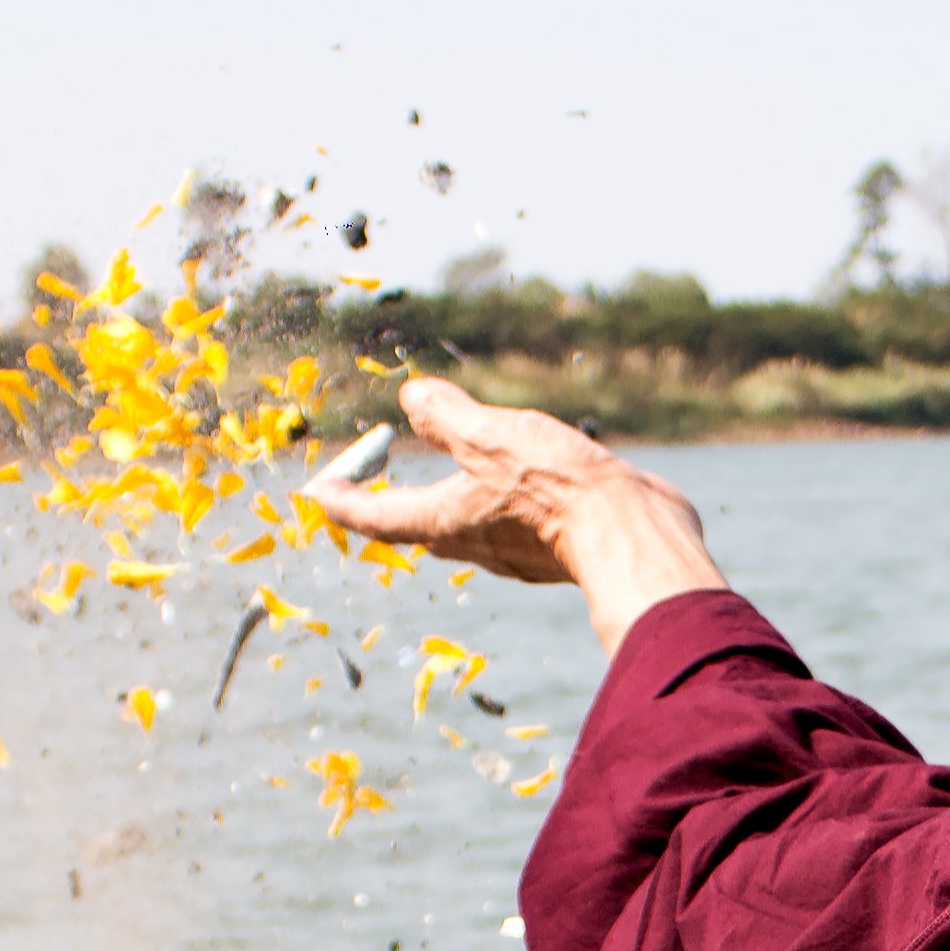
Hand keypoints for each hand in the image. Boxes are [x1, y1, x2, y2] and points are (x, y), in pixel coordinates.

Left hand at [310, 377, 730, 655]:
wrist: (633, 532)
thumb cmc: (556, 487)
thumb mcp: (490, 436)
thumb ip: (447, 416)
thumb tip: (412, 399)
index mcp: (445, 520)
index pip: (376, 515)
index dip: (342, 501)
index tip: (316, 492)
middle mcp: (474, 543)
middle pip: (420, 525)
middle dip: (395, 502)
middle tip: (380, 476)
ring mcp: (515, 551)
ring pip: (467, 526)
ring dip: (452, 499)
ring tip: (451, 469)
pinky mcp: (553, 548)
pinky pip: (512, 523)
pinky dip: (501, 498)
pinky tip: (521, 478)